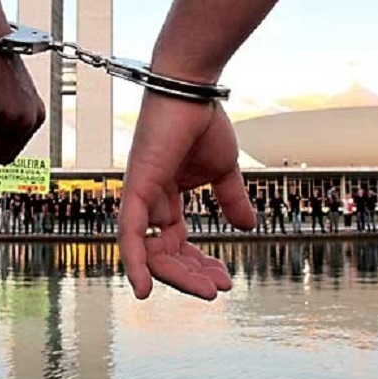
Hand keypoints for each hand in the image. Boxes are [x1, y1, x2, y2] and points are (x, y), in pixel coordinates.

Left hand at [118, 91, 254, 300]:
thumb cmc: (202, 120)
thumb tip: (248, 227)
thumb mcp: (222, 170)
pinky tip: (143, 289)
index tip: (224, 280)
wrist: (192, 89)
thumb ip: (230, 199)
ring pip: (149, 251)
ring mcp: (140, 195)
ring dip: (176, 275)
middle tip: (218, 288)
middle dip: (191, 275)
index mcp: (167, 196)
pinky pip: (129, 233)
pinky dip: (134, 263)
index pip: (177, 243)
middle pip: (163, 253)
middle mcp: (149, 200)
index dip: (199, 265)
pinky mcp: (136, 187)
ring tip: (204, 289)